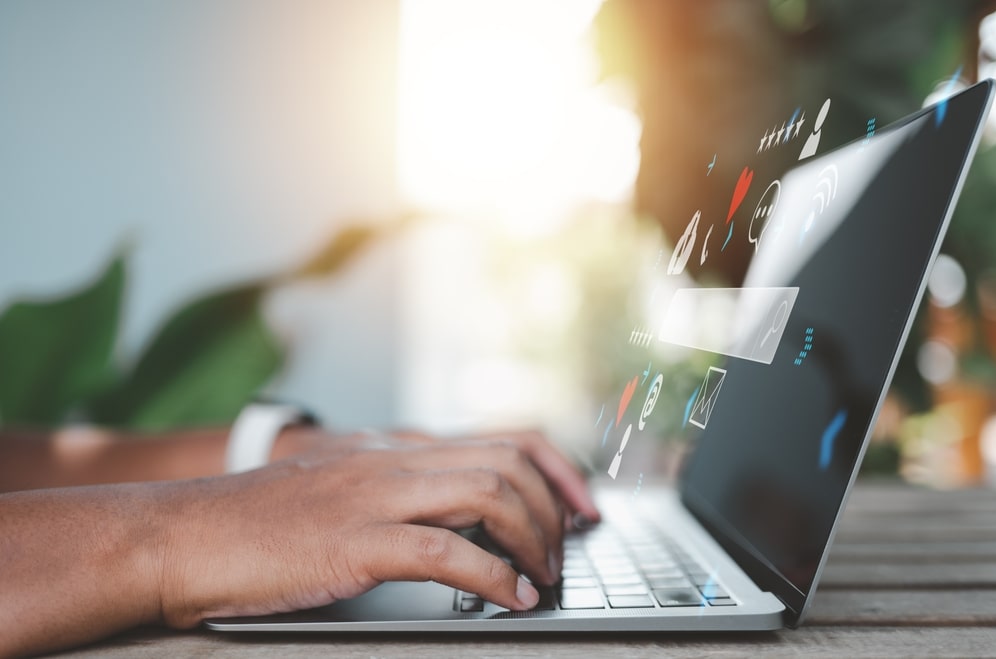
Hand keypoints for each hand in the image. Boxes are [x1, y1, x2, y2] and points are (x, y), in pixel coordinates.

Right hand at [159, 430, 599, 626]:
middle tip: (563, 553)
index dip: (557, 469)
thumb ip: (397, 491)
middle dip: (553, 509)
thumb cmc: (258, 522)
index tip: (582, 505)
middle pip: (506, 463)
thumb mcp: (340, 489)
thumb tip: (460, 522)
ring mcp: (374, 496)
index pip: (501, 437)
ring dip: (530, 540)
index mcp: (395, 448)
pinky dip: (490, 577)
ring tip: (541, 577)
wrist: (184, 534)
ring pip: (486, 495)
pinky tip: (506, 600)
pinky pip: (444, 550)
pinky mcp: (354, 541)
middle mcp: (393, 460)